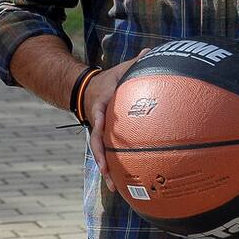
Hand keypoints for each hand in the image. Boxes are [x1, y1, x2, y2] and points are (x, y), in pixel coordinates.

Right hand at [86, 49, 149, 193]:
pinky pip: (106, 154)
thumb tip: (152, 50)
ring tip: (113, 187)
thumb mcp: (120, 69)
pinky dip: (111, 169)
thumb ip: (136, 62)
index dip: (99, 122)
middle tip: (106, 171)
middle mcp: (97, 120)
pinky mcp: (103, 139)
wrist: (86, 89)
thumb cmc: (109, 79)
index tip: (100, 129)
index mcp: (101, 103)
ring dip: (105, 169)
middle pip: (96, 141)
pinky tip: (119, 185)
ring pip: (100, 153)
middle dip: (100, 157)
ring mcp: (98, 131)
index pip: (98, 114)